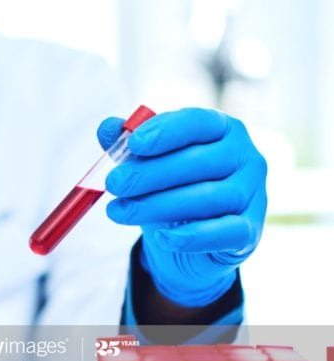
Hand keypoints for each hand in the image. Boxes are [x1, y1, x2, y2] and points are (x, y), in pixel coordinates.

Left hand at [98, 108, 266, 306]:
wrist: (186, 238)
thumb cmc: (169, 188)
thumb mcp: (147, 163)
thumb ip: (128, 144)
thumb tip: (107, 127)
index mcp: (223, 130)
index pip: (198, 122)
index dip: (165, 131)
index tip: (133, 144)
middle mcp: (246, 158)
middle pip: (199, 162)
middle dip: (150, 173)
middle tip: (113, 184)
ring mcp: (253, 195)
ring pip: (207, 198)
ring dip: (157, 205)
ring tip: (118, 212)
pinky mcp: (249, 232)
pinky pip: (223, 233)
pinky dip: (191, 236)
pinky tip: (161, 238)